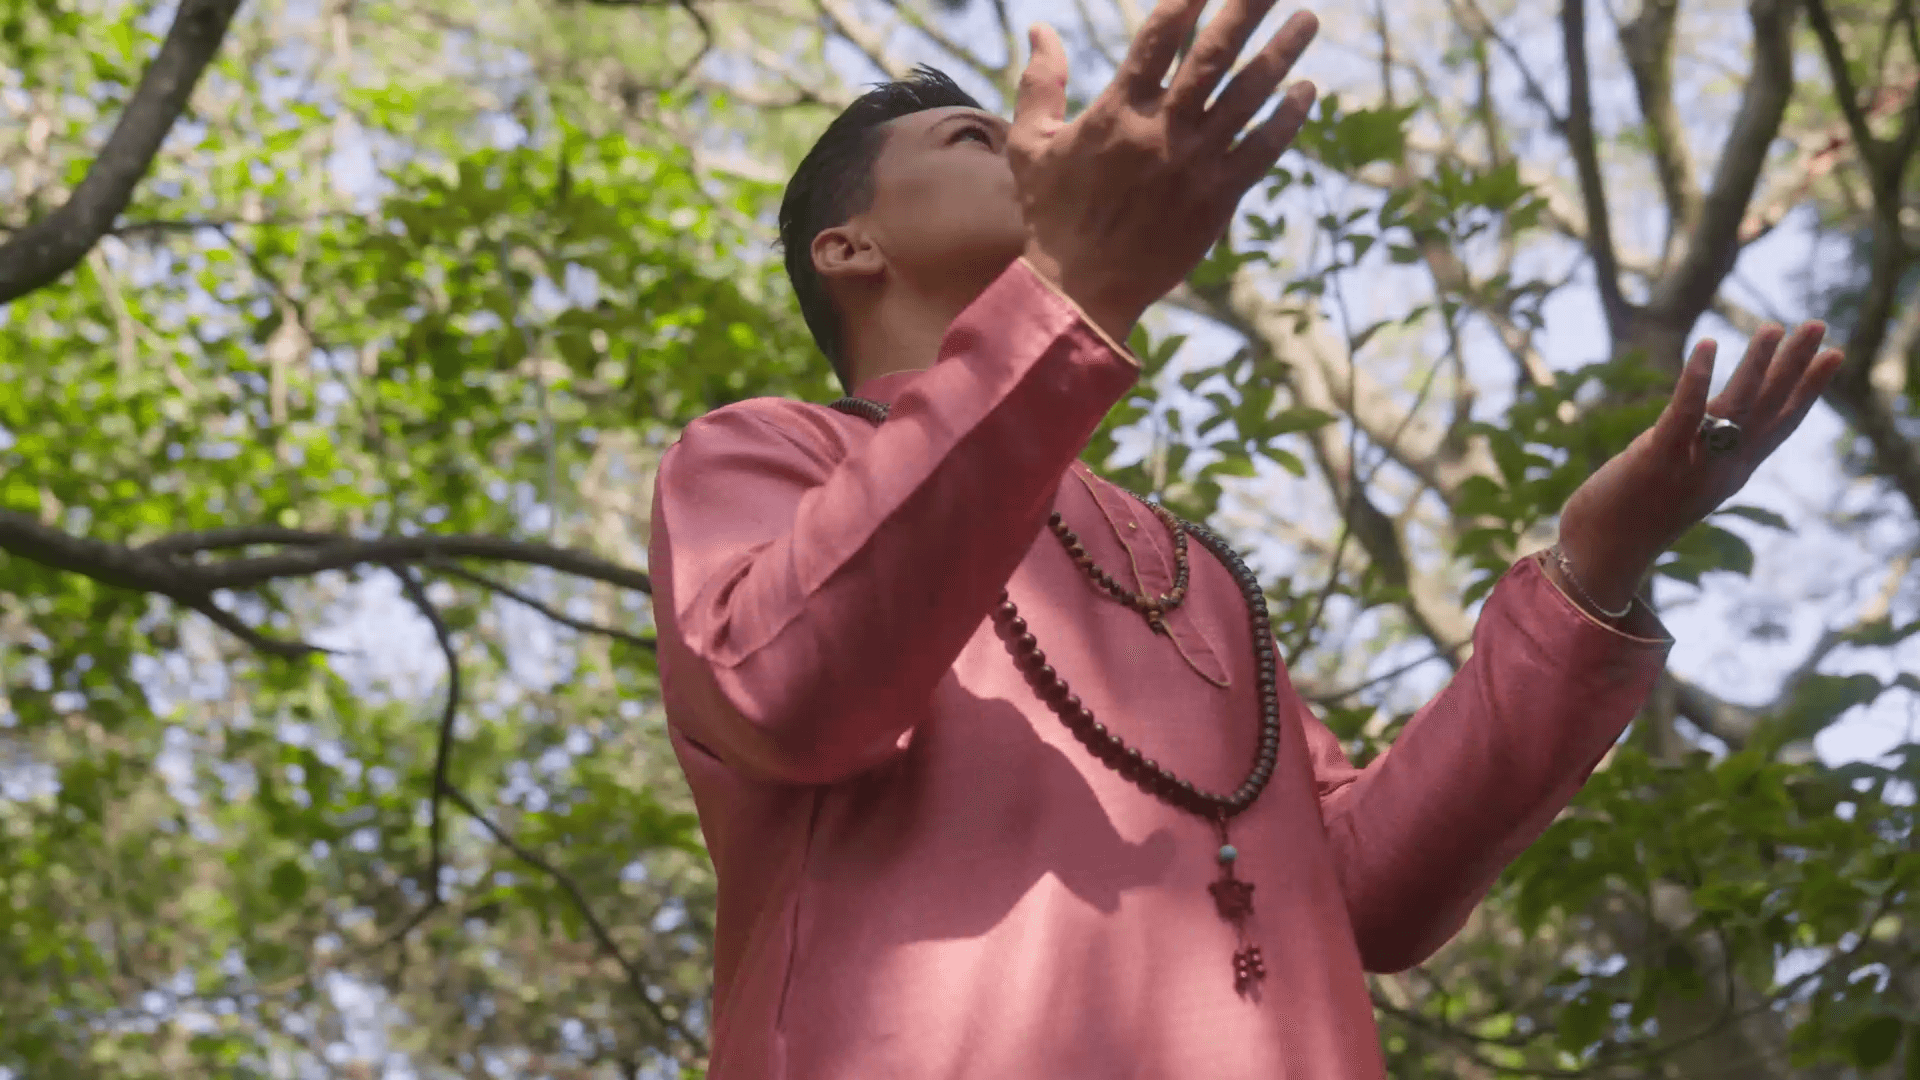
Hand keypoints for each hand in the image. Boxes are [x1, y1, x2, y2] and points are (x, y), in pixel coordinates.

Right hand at [1008, 2, 1319, 341]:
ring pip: (1247, 97)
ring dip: (1281, 55)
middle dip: (1246, 10)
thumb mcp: (1030, 145)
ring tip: (1307, 19)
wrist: (1081, 288)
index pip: (1159, 38)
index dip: (1188, 1)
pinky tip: (1306, 90)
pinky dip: (1286, 119)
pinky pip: (1261, 151)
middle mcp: (1162, 130)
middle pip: (1213, 55)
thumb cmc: (1052, 214)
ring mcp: (1195, 164)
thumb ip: (1040, 83)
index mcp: (1118, 111)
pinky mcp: (1218, 198)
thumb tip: (1040, 28)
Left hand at [1554, 321, 1845, 613]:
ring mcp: (1692, 465)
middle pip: (1768, 409)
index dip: (1807, 390)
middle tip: (1819, 324)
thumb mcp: (1677, 480)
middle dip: (1796, 365)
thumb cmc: (1629, 518)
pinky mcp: (1656, 459)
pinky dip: (1698, 379)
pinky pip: (1685, 413)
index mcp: (1730, 473)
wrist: (1600, 558)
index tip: (1833, 355)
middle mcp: (1721, 469)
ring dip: (1757, 365)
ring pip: (1736, 407)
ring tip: (1776, 326)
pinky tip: (1710, 345)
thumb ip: (1696, 449)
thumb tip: (1703, 418)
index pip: (1779, 425)